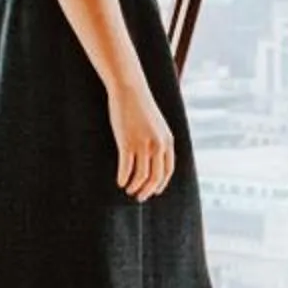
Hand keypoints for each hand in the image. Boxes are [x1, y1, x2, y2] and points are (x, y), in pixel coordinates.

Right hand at [108, 79, 176, 199]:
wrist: (130, 90)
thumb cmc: (141, 108)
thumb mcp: (158, 126)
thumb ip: (160, 142)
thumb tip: (156, 160)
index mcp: (168, 141)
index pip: (168, 171)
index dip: (161, 184)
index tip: (154, 191)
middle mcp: (158, 145)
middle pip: (155, 177)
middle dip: (147, 191)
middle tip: (139, 197)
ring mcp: (143, 145)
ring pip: (140, 176)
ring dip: (134, 187)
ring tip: (128, 190)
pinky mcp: (127, 143)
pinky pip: (126, 168)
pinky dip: (123, 178)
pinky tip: (119, 182)